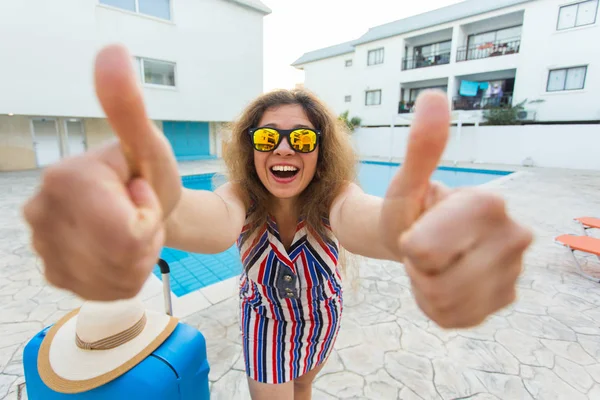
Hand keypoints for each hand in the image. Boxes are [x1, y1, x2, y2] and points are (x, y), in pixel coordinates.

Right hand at [22, 44, 180, 300]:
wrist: (139, 205)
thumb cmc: (148, 172)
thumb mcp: (147, 144)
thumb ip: (128, 107)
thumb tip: (112, 52)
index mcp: (64, 180)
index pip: (129, 232)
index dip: (149, 217)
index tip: (140, 192)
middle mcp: (41, 215)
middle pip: (122, 258)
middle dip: (146, 240)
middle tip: (139, 213)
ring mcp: (44, 249)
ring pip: (117, 279)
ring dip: (139, 258)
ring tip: (131, 230)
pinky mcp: (54, 275)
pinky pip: (108, 292)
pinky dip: (126, 276)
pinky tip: (120, 252)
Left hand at [379, 91, 532, 328]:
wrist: (424, 238)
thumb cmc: (414, 208)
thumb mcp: (408, 182)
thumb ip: (421, 146)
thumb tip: (433, 96)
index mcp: (489, 205)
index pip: (424, 251)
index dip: (410, 246)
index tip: (418, 230)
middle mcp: (515, 238)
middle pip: (438, 282)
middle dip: (418, 269)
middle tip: (425, 249)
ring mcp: (514, 273)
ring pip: (446, 304)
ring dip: (426, 288)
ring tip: (434, 264)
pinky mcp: (505, 300)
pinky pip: (454, 318)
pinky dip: (437, 306)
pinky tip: (443, 282)